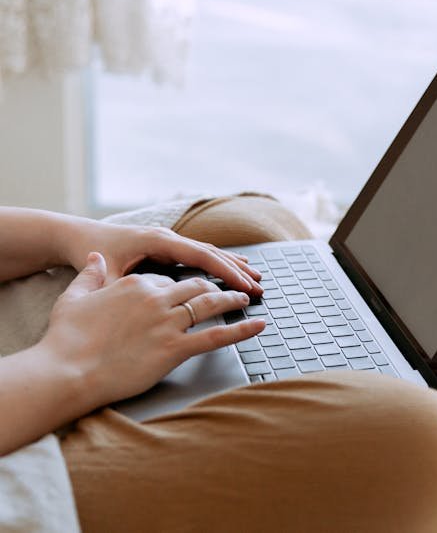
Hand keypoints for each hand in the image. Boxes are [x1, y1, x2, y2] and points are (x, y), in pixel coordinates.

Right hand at [40, 253, 265, 411]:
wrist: (66, 370)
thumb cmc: (65, 339)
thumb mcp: (74, 298)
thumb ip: (90, 276)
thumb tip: (95, 259)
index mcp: (135, 285)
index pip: (166, 279)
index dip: (178, 285)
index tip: (189, 289)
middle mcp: (155, 299)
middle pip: (194, 286)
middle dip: (214, 286)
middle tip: (229, 289)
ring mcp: (167, 322)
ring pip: (210, 304)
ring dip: (232, 299)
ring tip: (246, 297)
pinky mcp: (175, 347)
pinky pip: (216, 336)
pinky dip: (241, 331)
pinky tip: (258, 326)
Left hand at [62, 219, 262, 294]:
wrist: (77, 236)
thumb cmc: (90, 253)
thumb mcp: (105, 274)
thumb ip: (127, 286)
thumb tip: (144, 299)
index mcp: (159, 241)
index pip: (202, 256)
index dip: (226, 271)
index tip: (245, 285)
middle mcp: (168, 237)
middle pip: (212, 252)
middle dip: (237, 269)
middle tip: (260, 285)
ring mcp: (169, 240)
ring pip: (209, 252)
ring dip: (232, 264)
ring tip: (255, 276)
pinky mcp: (166, 247)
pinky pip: (199, 255)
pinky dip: (219, 262)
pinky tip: (232, 268)